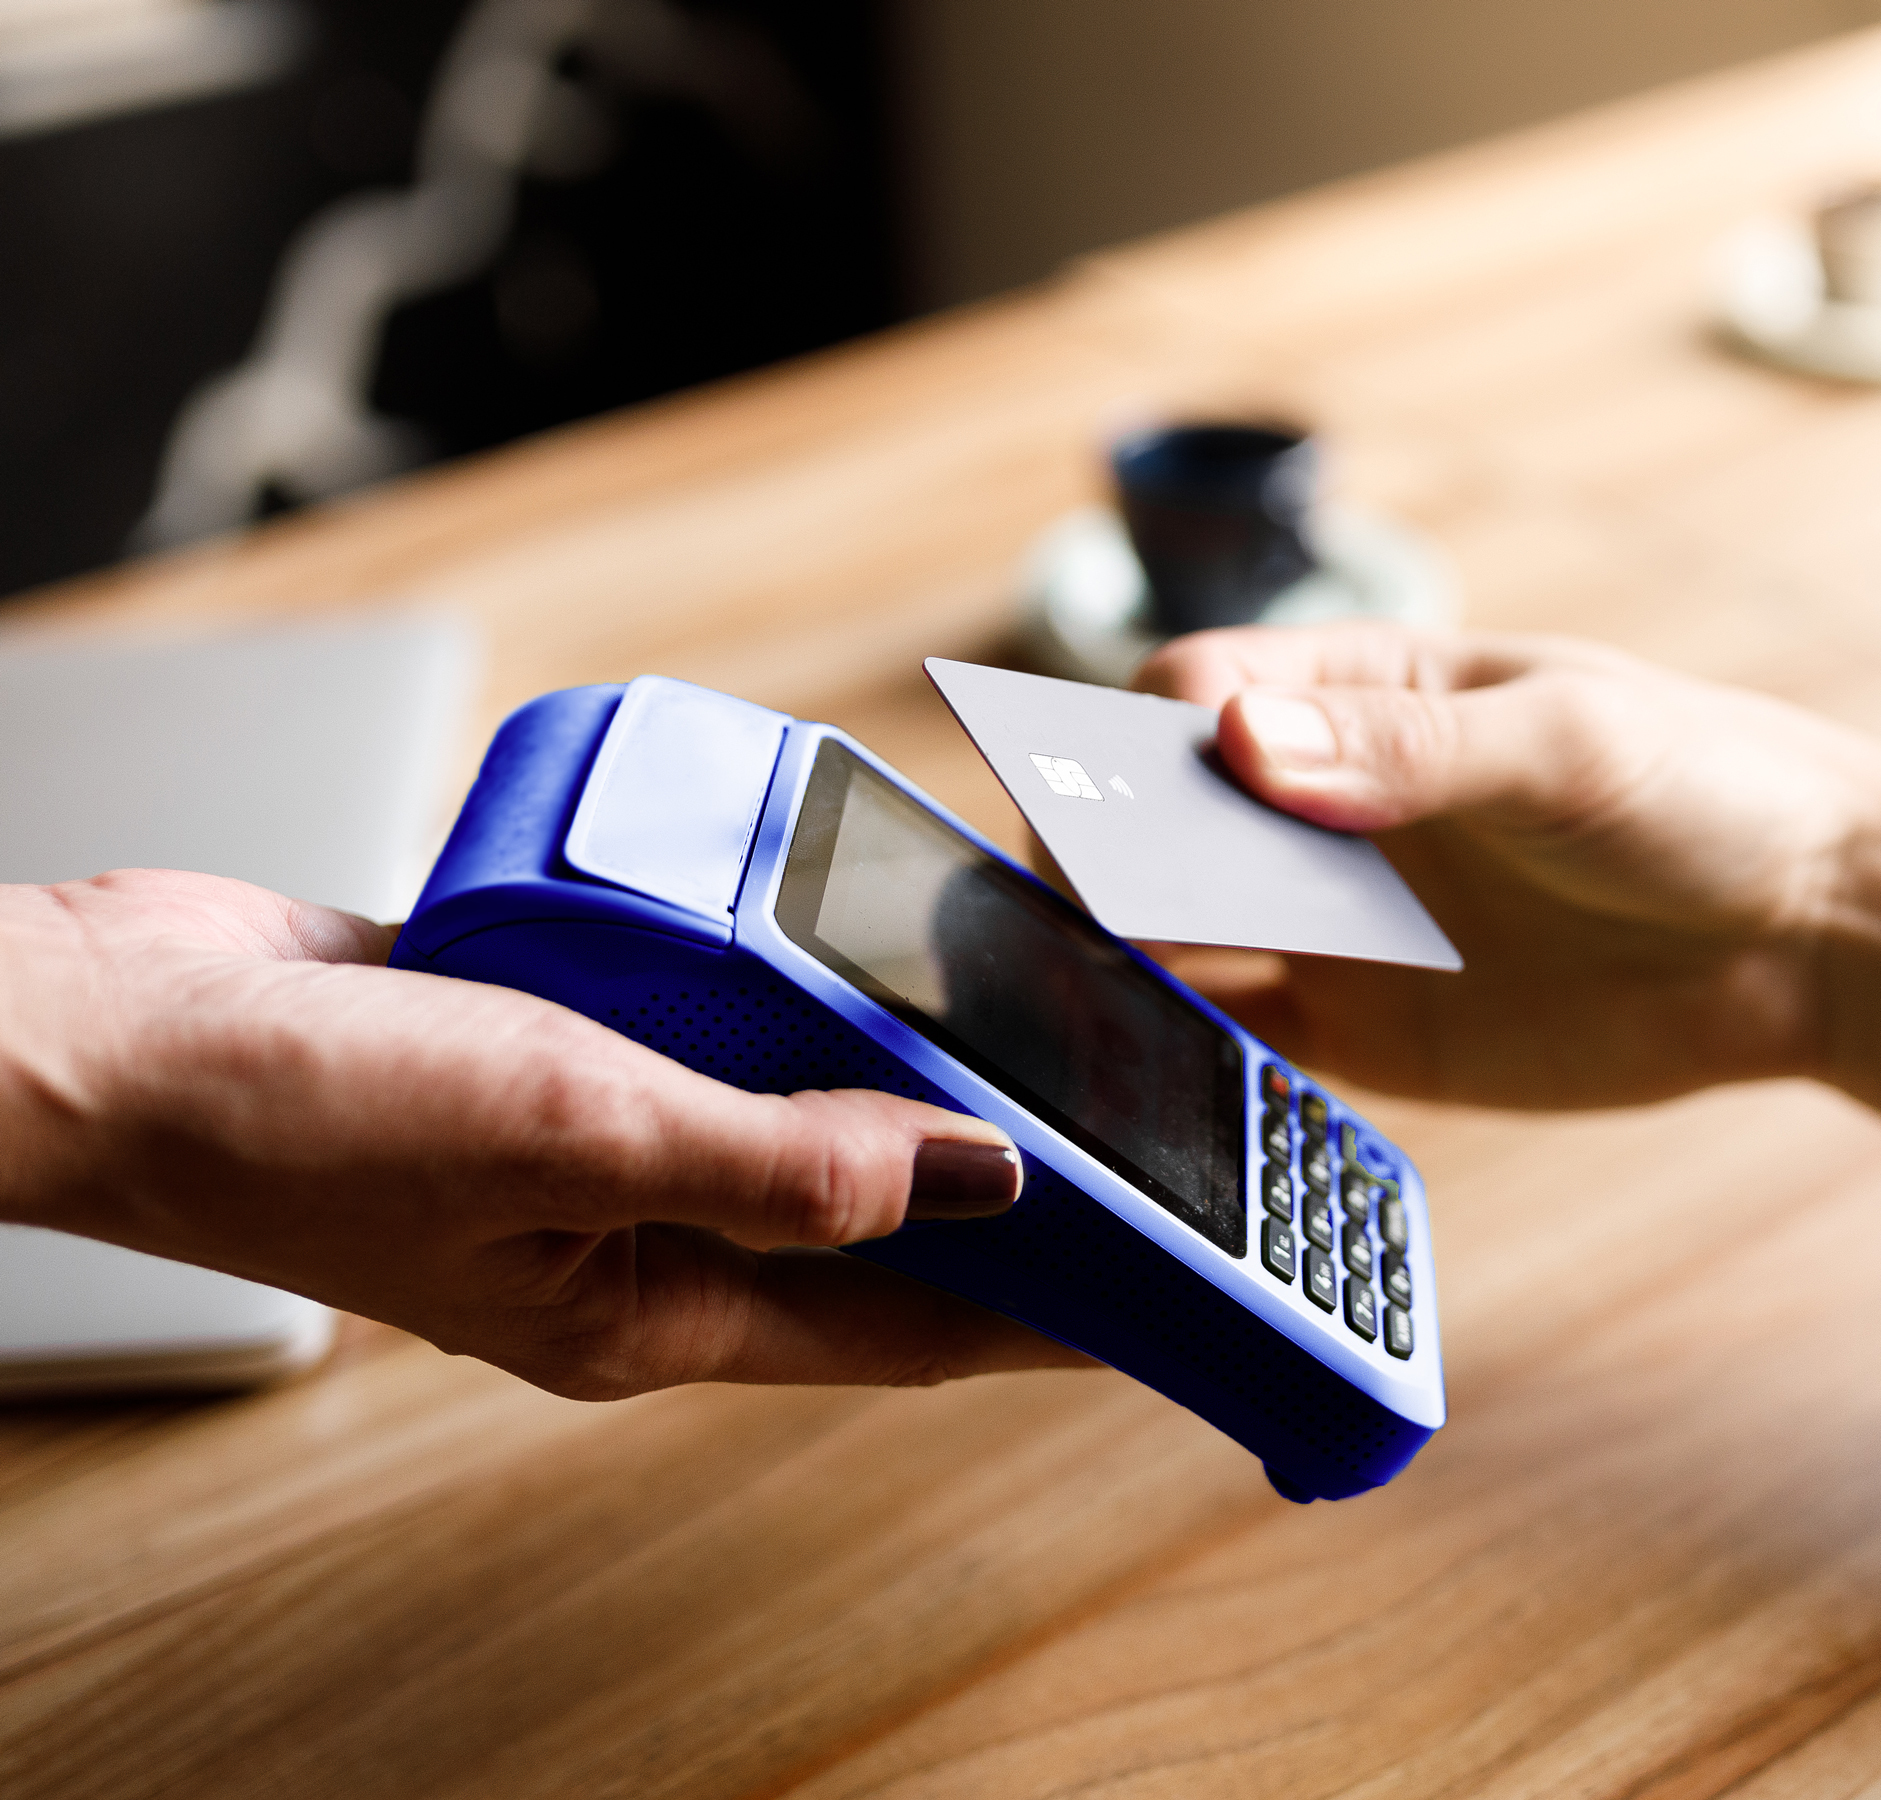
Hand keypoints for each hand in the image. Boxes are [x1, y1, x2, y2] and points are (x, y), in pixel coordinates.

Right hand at [0, 871, 1086, 1398]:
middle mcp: (646, 1237)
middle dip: (999, 1177)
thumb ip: (787, 1160)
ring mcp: (603, 1140)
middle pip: (873, 1218)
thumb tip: (984, 1176)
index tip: (1172, 1273)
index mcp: (658, 1310)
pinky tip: (850, 931)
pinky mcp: (565, 1043)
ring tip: (1028, 1011)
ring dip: (898, 1066)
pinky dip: (789, 985)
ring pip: (799, 1109)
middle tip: (1127, 1110)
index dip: (1050, 1303)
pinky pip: (717, 1024)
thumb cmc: (307, 1117)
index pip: (910, 1326)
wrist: (121, 1025)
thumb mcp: (580, 1134)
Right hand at [1136, 625, 1880, 1106]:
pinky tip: (1161, 1073)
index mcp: (1361, 688)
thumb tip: (1245, 746)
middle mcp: (1323, 801)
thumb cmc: (1705, 792)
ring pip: (1176, 933)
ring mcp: (1336, 918)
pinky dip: (1185, 1058)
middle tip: (1089, 906)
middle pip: (1157, 814)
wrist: (1812, 934)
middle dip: (1107, 852)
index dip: (1136, 735)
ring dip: (1121, 960)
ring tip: (1089, 998)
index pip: (1195, 690)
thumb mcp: (1567, 745)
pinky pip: (1237, 1045)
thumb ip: (1413, 750)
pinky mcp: (1363, 1029)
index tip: (1123, 790)